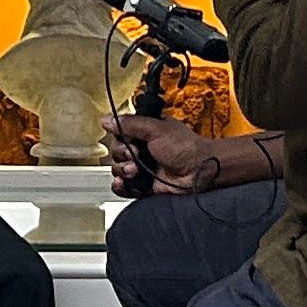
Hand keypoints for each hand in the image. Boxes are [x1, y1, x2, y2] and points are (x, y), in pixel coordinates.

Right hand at [106, 113, 225, 197]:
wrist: (199, 172)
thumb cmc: (185, 148)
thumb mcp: (156, 129)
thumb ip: (130, 124)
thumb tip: (107, 119)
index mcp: (145, 133)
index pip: (120, 134)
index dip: (120, 139)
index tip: (129, 141)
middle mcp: (143, 150)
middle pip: (116, 152)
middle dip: (122, 155)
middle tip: (135, 156)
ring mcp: (143, 168)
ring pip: (118, 170)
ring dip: (122, 170)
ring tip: (135, 171)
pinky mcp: (144, 185)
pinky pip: (124, 187)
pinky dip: (121, 186)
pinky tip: (123, 182)